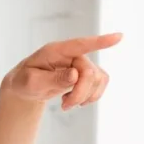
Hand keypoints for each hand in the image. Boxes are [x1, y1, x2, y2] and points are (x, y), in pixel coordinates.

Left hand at [1, 32, 122, 110]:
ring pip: (98, 80)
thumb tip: (75, 75)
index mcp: (55, 51)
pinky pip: (100, 84)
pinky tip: (76, 101)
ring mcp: (80, 63)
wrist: (25, 87)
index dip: (99, 42)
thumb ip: (52, 79)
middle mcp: (71, 54)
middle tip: (65, 106)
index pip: (80, 45)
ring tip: (66, 104)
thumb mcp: (31, 82)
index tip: (119, 37)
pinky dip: (91, 97)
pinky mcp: (86, 74)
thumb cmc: (25, 81)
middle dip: (79, 93)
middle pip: (89, 73)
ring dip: (85, 96)